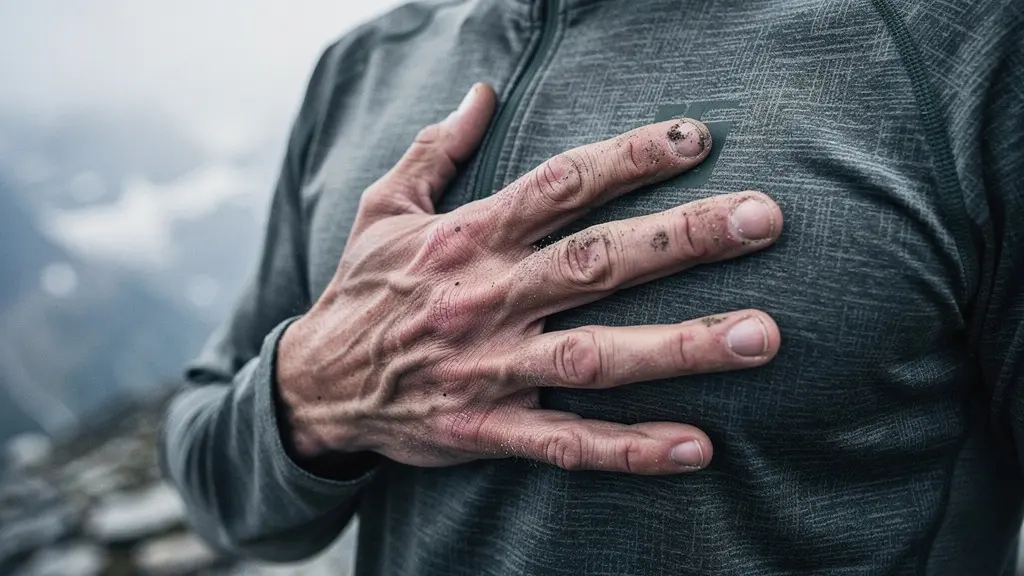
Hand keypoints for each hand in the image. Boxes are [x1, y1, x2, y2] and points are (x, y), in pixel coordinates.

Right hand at [277, 83, 782, 474]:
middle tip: (764, 219)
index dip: (629, 157)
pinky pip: (566, 443)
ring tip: (762, 335)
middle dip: (683, 238)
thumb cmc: (361, 289)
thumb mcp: (385, 207)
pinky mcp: (488, 429)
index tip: (696, 139)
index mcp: (467, 238)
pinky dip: (630, 448)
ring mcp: (490, 368)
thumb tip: (483, 90)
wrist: (313, 385)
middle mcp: (486, 298)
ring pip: (596, 356)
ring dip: (681, 346)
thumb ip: (437, 148)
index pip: (560, 185)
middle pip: (597, 262)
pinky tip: (698, 446)